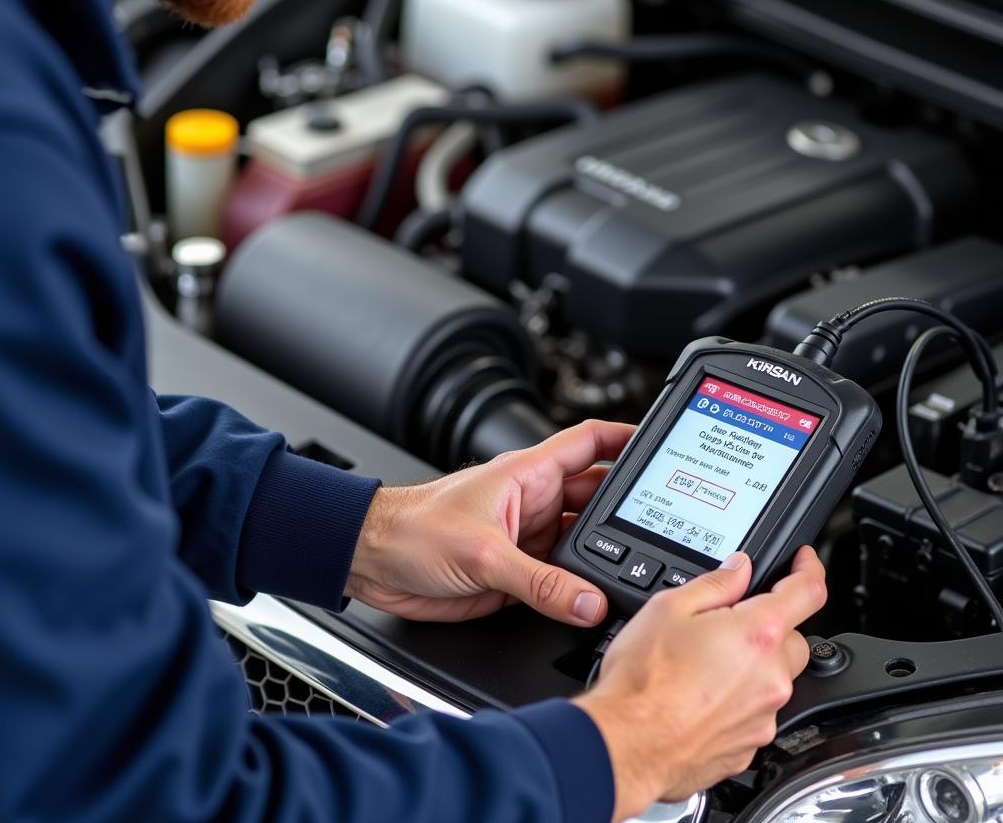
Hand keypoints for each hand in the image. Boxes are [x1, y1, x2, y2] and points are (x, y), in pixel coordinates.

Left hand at [344, 420, 635, 625]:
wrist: (372, 562)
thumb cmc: (412, 528)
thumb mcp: (482, 553)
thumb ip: (539, 582)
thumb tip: (589, 601)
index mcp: (527, 474)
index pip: (590, 443)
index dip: (628, 438)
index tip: (663, 443)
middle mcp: (534, 503)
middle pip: (598, 499)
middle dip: (630, 510)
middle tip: (668, 524)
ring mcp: (528, 538)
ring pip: (585, 543)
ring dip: (607, 556)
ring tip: (639, 569)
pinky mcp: (517, 574)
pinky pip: (562, 581)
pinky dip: (580, 592)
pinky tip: (598, 603)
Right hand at [575, 547, 825, 822]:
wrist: (628, 743)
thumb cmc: (643, 679)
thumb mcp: (668, 607)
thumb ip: (714, 584)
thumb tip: (738, 569)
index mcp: (757, 634)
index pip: (807, 592)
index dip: (809, 568)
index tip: (804, 561)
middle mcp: (772, 677)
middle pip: (793, 639)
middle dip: (770, 626)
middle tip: (727, 624)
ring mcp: (764, 716)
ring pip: (775, 679)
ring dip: (752, 666)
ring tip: (701, 665)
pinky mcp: (750, 747)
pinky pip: (756, 713)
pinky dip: (738, 701)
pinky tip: (699, 697)